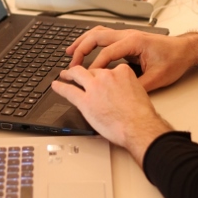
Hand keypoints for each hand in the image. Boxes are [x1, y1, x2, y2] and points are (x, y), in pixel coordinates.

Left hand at [51, 63, 172, 166]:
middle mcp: (107, 76)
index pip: (108, 70)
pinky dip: (60, 87)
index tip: (100, 79)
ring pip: (77, 75)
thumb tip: (121, 92)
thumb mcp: (138, 91)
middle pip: (92, 70)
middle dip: (84, 72)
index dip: (103, 76)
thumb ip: (127, 87)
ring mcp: (94, 87)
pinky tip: (56, 85)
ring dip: (69, 74)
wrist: (138, 127)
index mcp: (122, 72)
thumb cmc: (141, 115)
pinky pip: (68, 91)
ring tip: (65, 75)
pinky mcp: (85, 101)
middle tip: (78, 73)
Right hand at [66, 26, 197, 90]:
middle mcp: (128, 35)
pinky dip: (92, 41)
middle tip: (71, 63)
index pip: (107, 52)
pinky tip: (85, 49)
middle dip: (81, 49)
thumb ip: (136, 86)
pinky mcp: (127, 39)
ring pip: (98, 33)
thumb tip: (119, 94)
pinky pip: (104, 36)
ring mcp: (127, 35)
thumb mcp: (157, 78)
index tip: (87, 77)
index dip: (95, 66)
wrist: (185, 50)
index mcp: (134, 42)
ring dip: (83, 41)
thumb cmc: (174, 60)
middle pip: (97, 36)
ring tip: (70, 52)